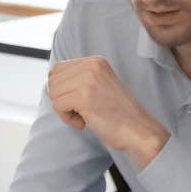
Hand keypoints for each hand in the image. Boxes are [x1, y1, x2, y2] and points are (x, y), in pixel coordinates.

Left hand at [48, 57, 169, 164]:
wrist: (139, 130)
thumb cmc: (118, 114)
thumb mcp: (99, 86)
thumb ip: (79, 78)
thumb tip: (51, 79)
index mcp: (95, 61)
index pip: (58, 69)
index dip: (63, 89)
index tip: (82, 101)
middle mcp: (91, 65)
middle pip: (53, 81)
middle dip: (62, 99)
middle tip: (83, 110)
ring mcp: (88, 80)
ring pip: (53, 93)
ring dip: (65, 110)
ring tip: (86, 116)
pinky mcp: (84, 96)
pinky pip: (57, 106)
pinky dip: (68, 119)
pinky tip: (85, 123)